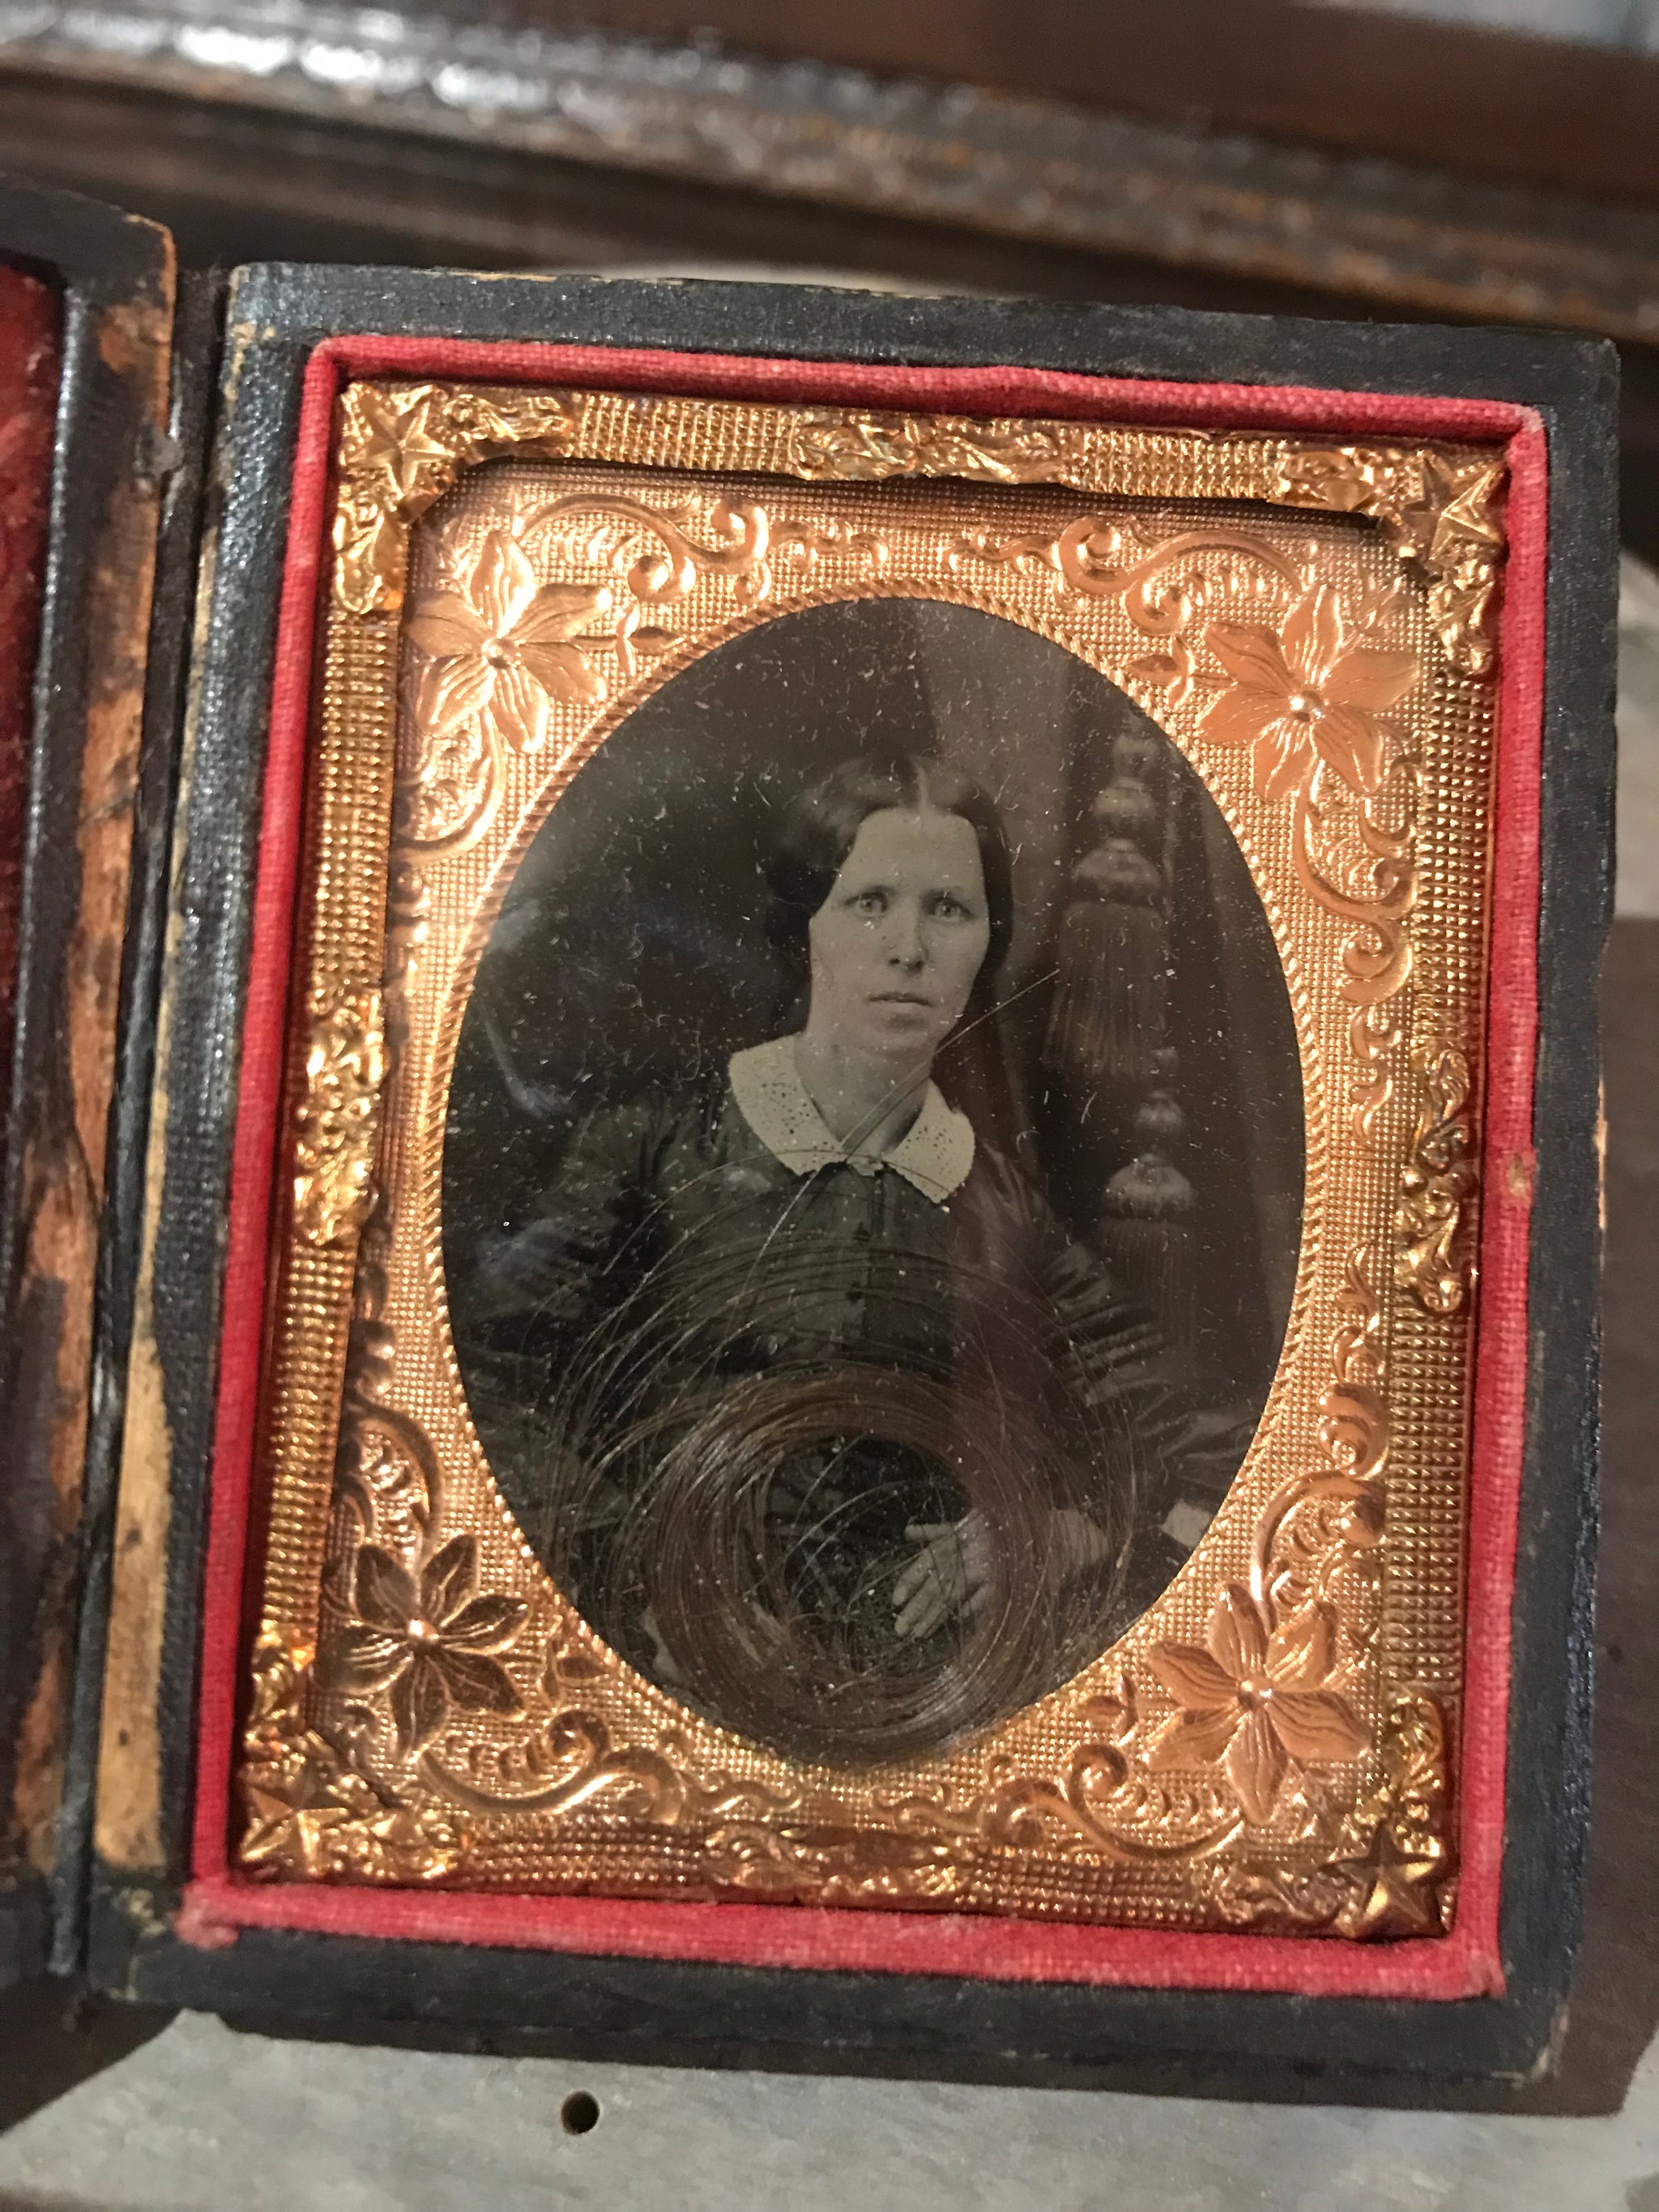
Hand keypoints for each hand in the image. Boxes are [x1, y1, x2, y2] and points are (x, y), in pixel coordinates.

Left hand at [892, 1513, 991, 1639]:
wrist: (1015, 1522)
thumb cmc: (987, 1526)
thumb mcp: (960, 1526)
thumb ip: (934, 1532)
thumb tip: (908, 1532)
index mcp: (950, 1543)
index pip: (924, 1565)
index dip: (909, 1582)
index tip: (895, 1601)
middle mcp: (961, 1558)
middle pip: (934, 1586)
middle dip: (916, 1609)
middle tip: (900, 1629)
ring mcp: (980, 1569)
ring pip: (952, 1595)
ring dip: (935, 1615)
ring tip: (920, 1633)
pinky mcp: (998, 1579)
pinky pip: (984, 1596)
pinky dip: (972, 1606)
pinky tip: (959, 1617)